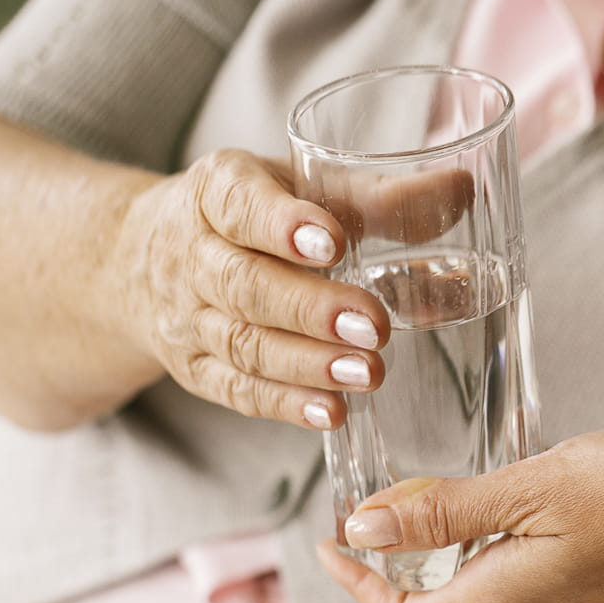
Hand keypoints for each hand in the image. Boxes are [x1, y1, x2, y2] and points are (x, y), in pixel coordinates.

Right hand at [118, 148, 472, 428]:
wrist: (141, 260)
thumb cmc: (252, 216)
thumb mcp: (303, 190)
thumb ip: (381, 197)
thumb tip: (461, 189)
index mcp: (217, 192)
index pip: (240, 205)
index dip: (282, 224)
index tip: (331, 242)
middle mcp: (193, 254)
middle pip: (245, 285)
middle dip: (311, 309)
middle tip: (374, 326)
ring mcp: (189, 318)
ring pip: (243, 344)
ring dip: (307, 364)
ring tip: (369, 373)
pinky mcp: (195, 369)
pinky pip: (237, 390)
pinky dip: (285, 404)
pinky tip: (332, 412)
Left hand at [317, 425, 603, 602]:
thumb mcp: (533, 486)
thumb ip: (447, 512)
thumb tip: (366, 530)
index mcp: (509, 597)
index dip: (359, 590)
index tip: (328, 547)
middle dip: (399, 562)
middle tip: (375, 504)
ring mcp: (574, 601)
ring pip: (486, 584)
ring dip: (448, 546)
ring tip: (433, 489)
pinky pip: (526, 570)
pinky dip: (494, 538)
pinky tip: (507, 491)